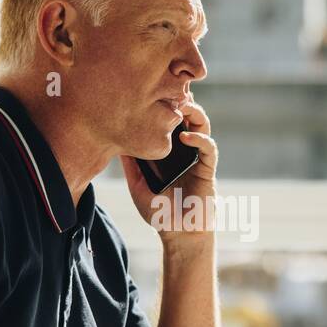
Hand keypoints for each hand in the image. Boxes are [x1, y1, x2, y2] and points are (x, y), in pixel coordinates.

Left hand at [119, 98, 217, 242]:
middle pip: (188, 118)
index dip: (166, 107)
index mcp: (171, 153)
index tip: (153, 93)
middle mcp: (186, 152)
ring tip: (182, 105)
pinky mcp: (208, 170)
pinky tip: (186, 137)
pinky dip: (199, 139)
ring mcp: (198, 159)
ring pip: (202, 127)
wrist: (178, 236)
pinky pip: (209, 149)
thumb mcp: (138, 186)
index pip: (170, 123)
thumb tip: (117, 143)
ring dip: (195, 113)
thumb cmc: (159, 214)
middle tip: (171, 90)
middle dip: (182, 101)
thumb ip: (131, 166)